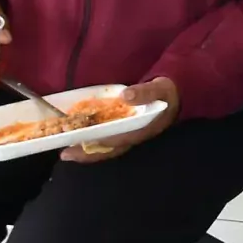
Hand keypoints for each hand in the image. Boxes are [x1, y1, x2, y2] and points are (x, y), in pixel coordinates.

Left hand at [59, 77, 179, 161]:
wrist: (178, 95)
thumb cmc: (167, 93)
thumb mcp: (160, 88)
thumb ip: (145, 92)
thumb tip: (126, 96)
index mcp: (141, 130)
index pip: (116, 141)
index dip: (96, 145)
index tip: (79, 145)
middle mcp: (133, 137)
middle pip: (107, 150)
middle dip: (86, 153)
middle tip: (64, 154)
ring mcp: (129, 136)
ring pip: (106, 148)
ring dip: (87, 150)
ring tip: (67, 150)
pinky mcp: (126, 132)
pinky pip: (107, 140)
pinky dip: (93, 142)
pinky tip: (80, 139)